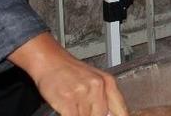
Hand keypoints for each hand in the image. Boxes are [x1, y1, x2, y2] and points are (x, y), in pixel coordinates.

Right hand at [9, 33, 128, 115]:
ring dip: (79, 114)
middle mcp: (97, 86)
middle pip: (101, 114)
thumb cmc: (70, 70)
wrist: (49, 61)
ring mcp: (82, 92)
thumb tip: (111, 114)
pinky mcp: (67, 99)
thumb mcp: (94, 79)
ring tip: (74, 106)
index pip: (121, 108)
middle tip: (83, 109)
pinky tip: (68, 111)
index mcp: (107, 81)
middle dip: (93, 115)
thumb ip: (104, 97)